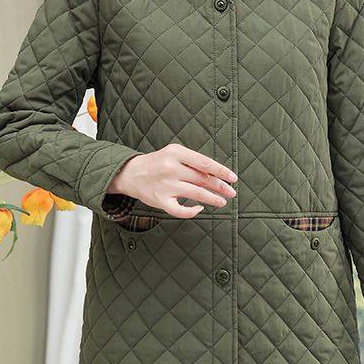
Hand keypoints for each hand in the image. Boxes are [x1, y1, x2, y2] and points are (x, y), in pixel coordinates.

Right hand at [109, 143, 237, 218]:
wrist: (131, 173)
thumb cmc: (158, 162)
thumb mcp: (174, 153)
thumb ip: (193, 162)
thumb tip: (218, 175)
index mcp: (176, 153)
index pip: (205, 163)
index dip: (221, 171)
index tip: (233, 178)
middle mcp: (171, 168)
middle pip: (202, 179)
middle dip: (220, 187)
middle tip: (231, 192)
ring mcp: (165, 185)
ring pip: (196, 194)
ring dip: (212, 199)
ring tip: (222, 201)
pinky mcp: (160, 200)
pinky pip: (180, 210)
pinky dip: (192, 211)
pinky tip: (200, 208)